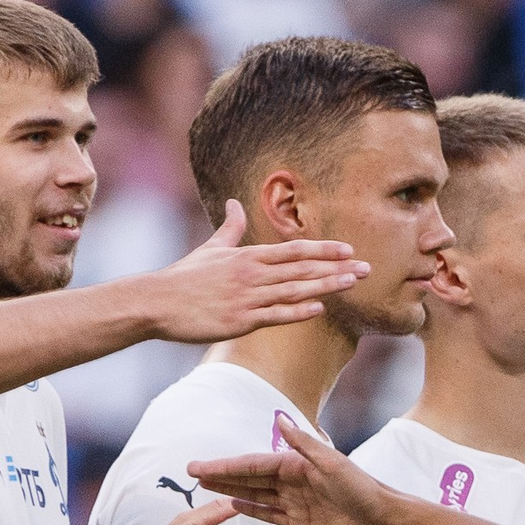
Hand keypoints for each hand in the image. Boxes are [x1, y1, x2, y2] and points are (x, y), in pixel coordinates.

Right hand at [135, 202, 366, 343]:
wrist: (157, 302)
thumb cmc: (184, 277)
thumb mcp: (209, 248)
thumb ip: (229, 228)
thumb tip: (235, 203)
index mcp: (246, 256)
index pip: (293, 250)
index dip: (323, 249)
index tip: (348, 249)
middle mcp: (251, 274)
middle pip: (301, 269)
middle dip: (336, 267)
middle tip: (367, 268)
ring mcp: (246, 298)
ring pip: (294, 290)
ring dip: (326, 286)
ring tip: (352, 283)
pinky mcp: (239, 321)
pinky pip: (274, 315)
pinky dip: (298, 312)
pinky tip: (320, 309)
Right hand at [190, 413, 397, 524]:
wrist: (384, 519)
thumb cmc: (362, 488)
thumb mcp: (332, 463)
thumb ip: (303, 443)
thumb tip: (278, 420)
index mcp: (297, 464)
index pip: (252, 464)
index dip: (225, 465)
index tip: (200, 466)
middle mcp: (292, 481)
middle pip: (249, 478)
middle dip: (221, 475)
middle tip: (191, 473)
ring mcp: (295, 502)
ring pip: (255, 495)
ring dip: (230, 490)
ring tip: (204, 488)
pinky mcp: (300, 523)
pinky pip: (269, 515)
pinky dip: (251, 510)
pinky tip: (232, 505)